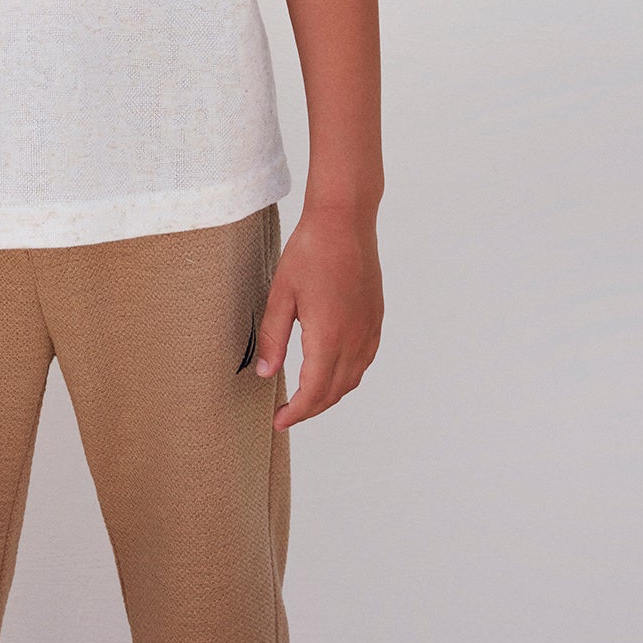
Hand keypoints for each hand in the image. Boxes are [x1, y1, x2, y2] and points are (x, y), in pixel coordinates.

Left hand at [253, 206, 382, 430]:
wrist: (344, 222)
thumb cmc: (310, 252)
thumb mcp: (281, 294)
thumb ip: (274, 338)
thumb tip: (266, 374)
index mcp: (329, 337)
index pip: (314, 392)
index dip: (297, 413)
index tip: (279, 420)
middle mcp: (355, 339)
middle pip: (335, 392)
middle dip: (311, 409)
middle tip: (288, 413)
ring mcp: (369, 330)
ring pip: (352, 379)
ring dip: (330, 395)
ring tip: (307, 396)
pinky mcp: (376, 319)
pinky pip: (364, 361)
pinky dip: (348, 376)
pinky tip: (333, 370)